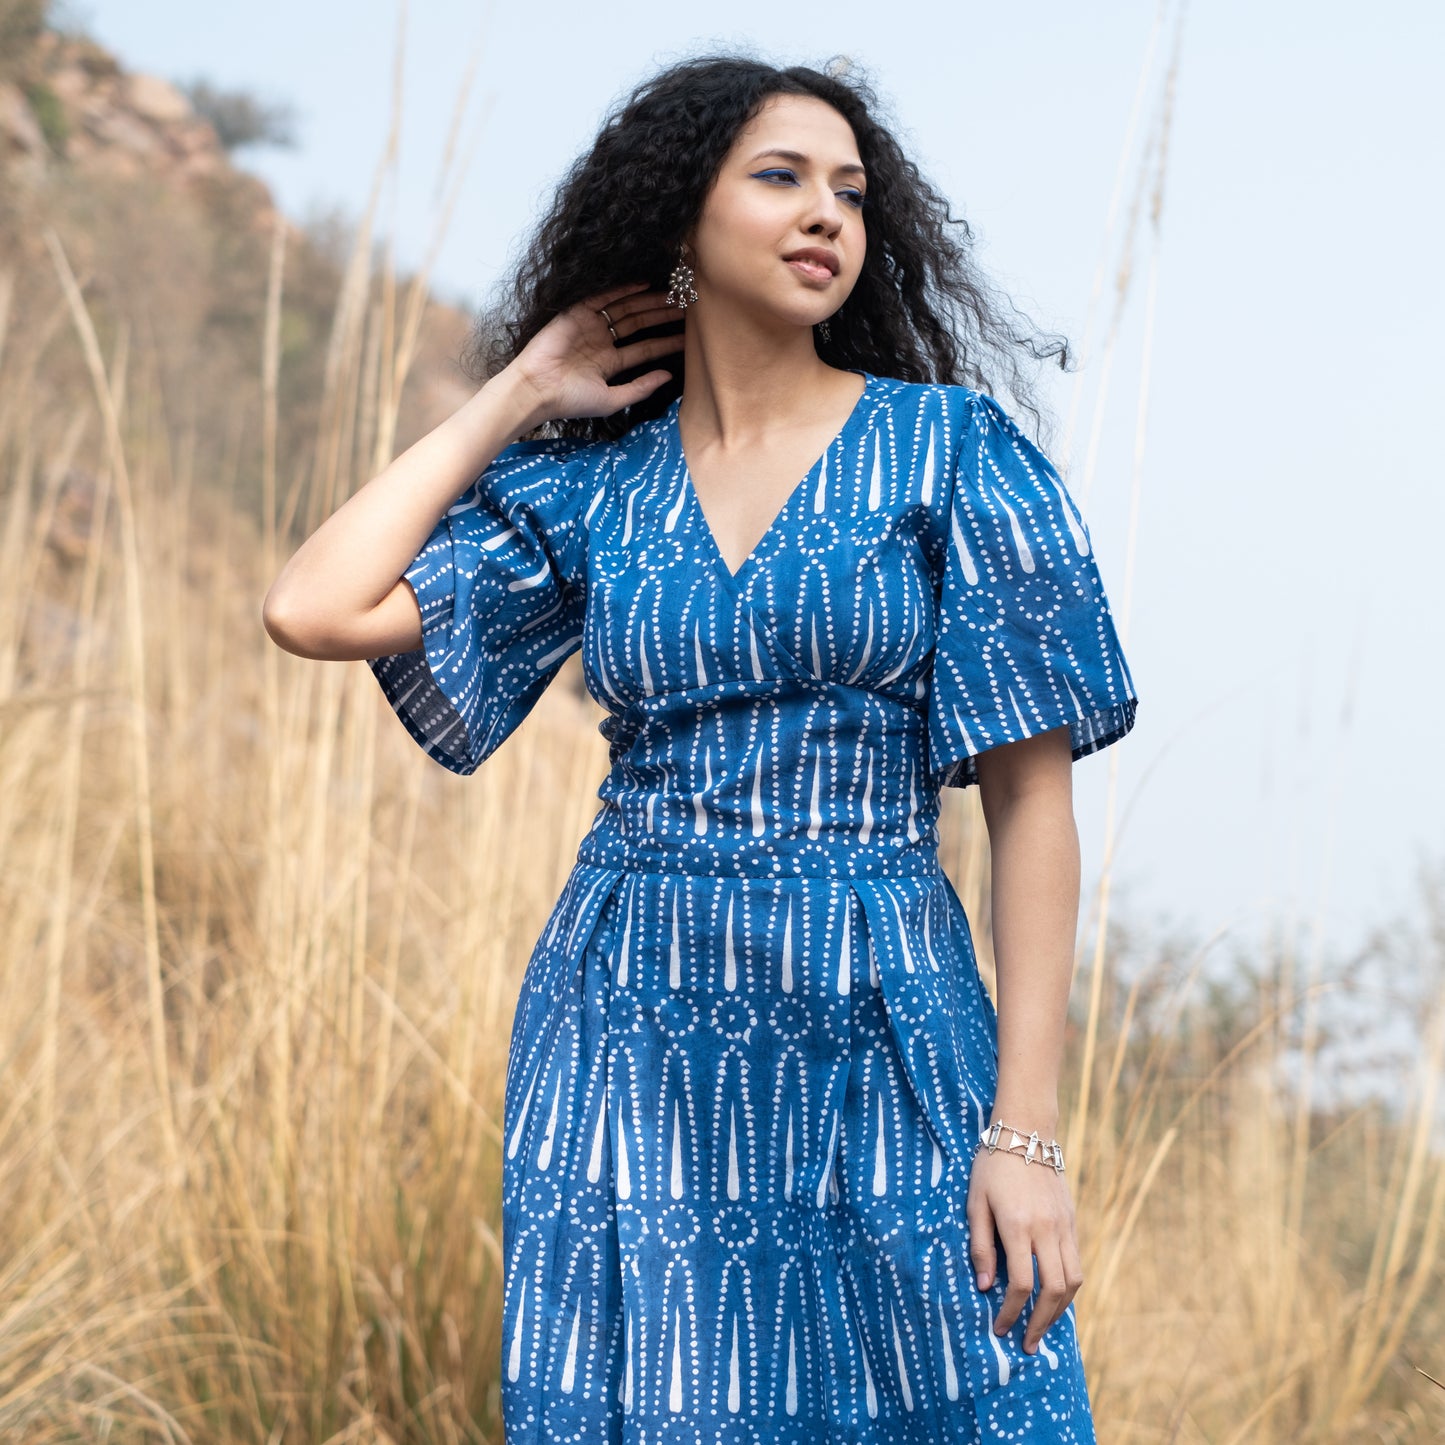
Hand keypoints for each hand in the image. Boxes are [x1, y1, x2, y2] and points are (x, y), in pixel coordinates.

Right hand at [503, 281, 683, 427]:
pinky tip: (645, 284)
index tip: (689, 337)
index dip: (666, 342)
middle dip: (662, 315)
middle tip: (687, 308)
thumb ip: (641, 388)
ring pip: (626, 308)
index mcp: (610, 362)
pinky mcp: (577, 312)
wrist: (538, 389)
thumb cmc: (571, 401)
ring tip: (673, 295)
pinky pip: (603, 296)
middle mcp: (602, 341)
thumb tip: (668, 377)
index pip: (645, 348)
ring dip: (649, 301)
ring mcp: (590, 325)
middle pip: (639, 323)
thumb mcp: (613, 399)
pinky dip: (623, 289)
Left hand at [966, 1145, 1083, 1353]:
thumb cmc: (992, 1166)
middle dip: (1040, 1323)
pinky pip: (1077, 1264)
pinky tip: (1055, 1298)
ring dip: (1059, 1311)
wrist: (1026, 1133)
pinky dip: (1069, 1288)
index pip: (1021, 1283)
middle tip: (1027, 1344)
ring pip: (1073, 1281)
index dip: (1011, 1312)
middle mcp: (1047, 1229)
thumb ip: (980, 1245)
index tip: (999, 1328)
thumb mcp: (975, 1202)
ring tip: (1043, 1327)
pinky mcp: (1073, 1222)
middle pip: (1053, 1290)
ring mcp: (1064, 1226)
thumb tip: (984, 1287)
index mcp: (1018, 1225)